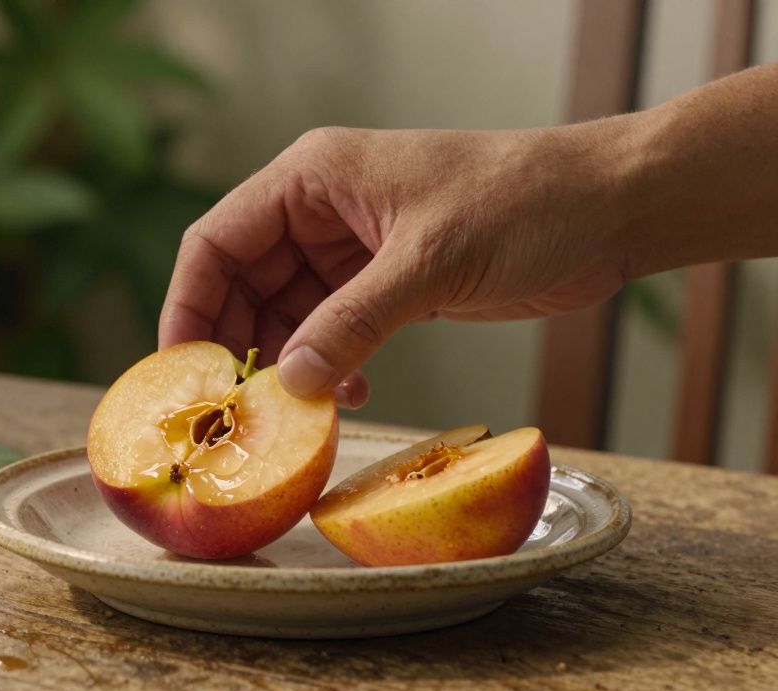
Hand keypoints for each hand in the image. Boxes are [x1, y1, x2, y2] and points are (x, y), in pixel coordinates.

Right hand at [158, 123, 634, 404]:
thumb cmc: (523, 204)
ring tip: (300, 410)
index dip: (190, 304)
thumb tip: (289, 383)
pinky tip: (352, 392)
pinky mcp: (384, 283)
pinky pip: (330, 330)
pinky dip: (330, 365)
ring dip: (289, 364)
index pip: (217, 241)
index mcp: (312, 178)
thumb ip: (353, 321)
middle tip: (241, 408)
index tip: (184, 369)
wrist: (608, 210)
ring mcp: (350, 250)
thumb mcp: (429, 262)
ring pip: (285, 314)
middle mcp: (320, 211)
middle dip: (240, 345)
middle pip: (241, 283)